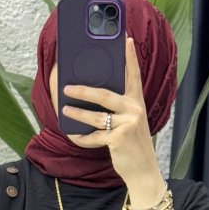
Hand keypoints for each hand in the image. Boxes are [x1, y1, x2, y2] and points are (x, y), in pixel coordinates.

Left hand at [59, 33, 163, 190]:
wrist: (144, 171)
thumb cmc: (133, 145)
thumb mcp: (130, 123)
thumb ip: (118, 110)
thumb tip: (93, 98)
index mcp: (137, 103)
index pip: (133, 75)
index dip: (130, 57)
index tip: (126, 38)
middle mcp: (134, 110)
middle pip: (105, 95)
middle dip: (84, 90)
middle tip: (67, 87)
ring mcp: (128, 124)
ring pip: (96, 116)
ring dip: (78, 114)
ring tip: (64, 110)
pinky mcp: (120, 139)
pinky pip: (95, 137)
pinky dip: (83, 138)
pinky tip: (74, 136)